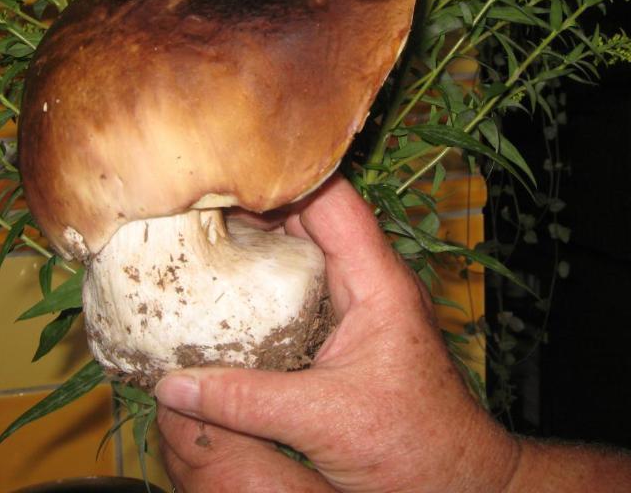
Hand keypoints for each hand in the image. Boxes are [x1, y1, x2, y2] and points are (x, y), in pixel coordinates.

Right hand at [155, 175, 518, 492]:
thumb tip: (173, 384)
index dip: (284, 175)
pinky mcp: (344, 329)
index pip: (334, 201)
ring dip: (257, 240)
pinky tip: (225, 285)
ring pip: (303, 250)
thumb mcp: (324, 421)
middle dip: (256, 203)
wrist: (457, 478)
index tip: (227, 169)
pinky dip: (264, 280)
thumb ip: (246, 402)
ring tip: (198, 231)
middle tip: (194, 202)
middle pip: (310, 217)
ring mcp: (357, 304)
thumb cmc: (417, 446)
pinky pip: (299, 287)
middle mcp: (369, 282)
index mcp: (378, 283)